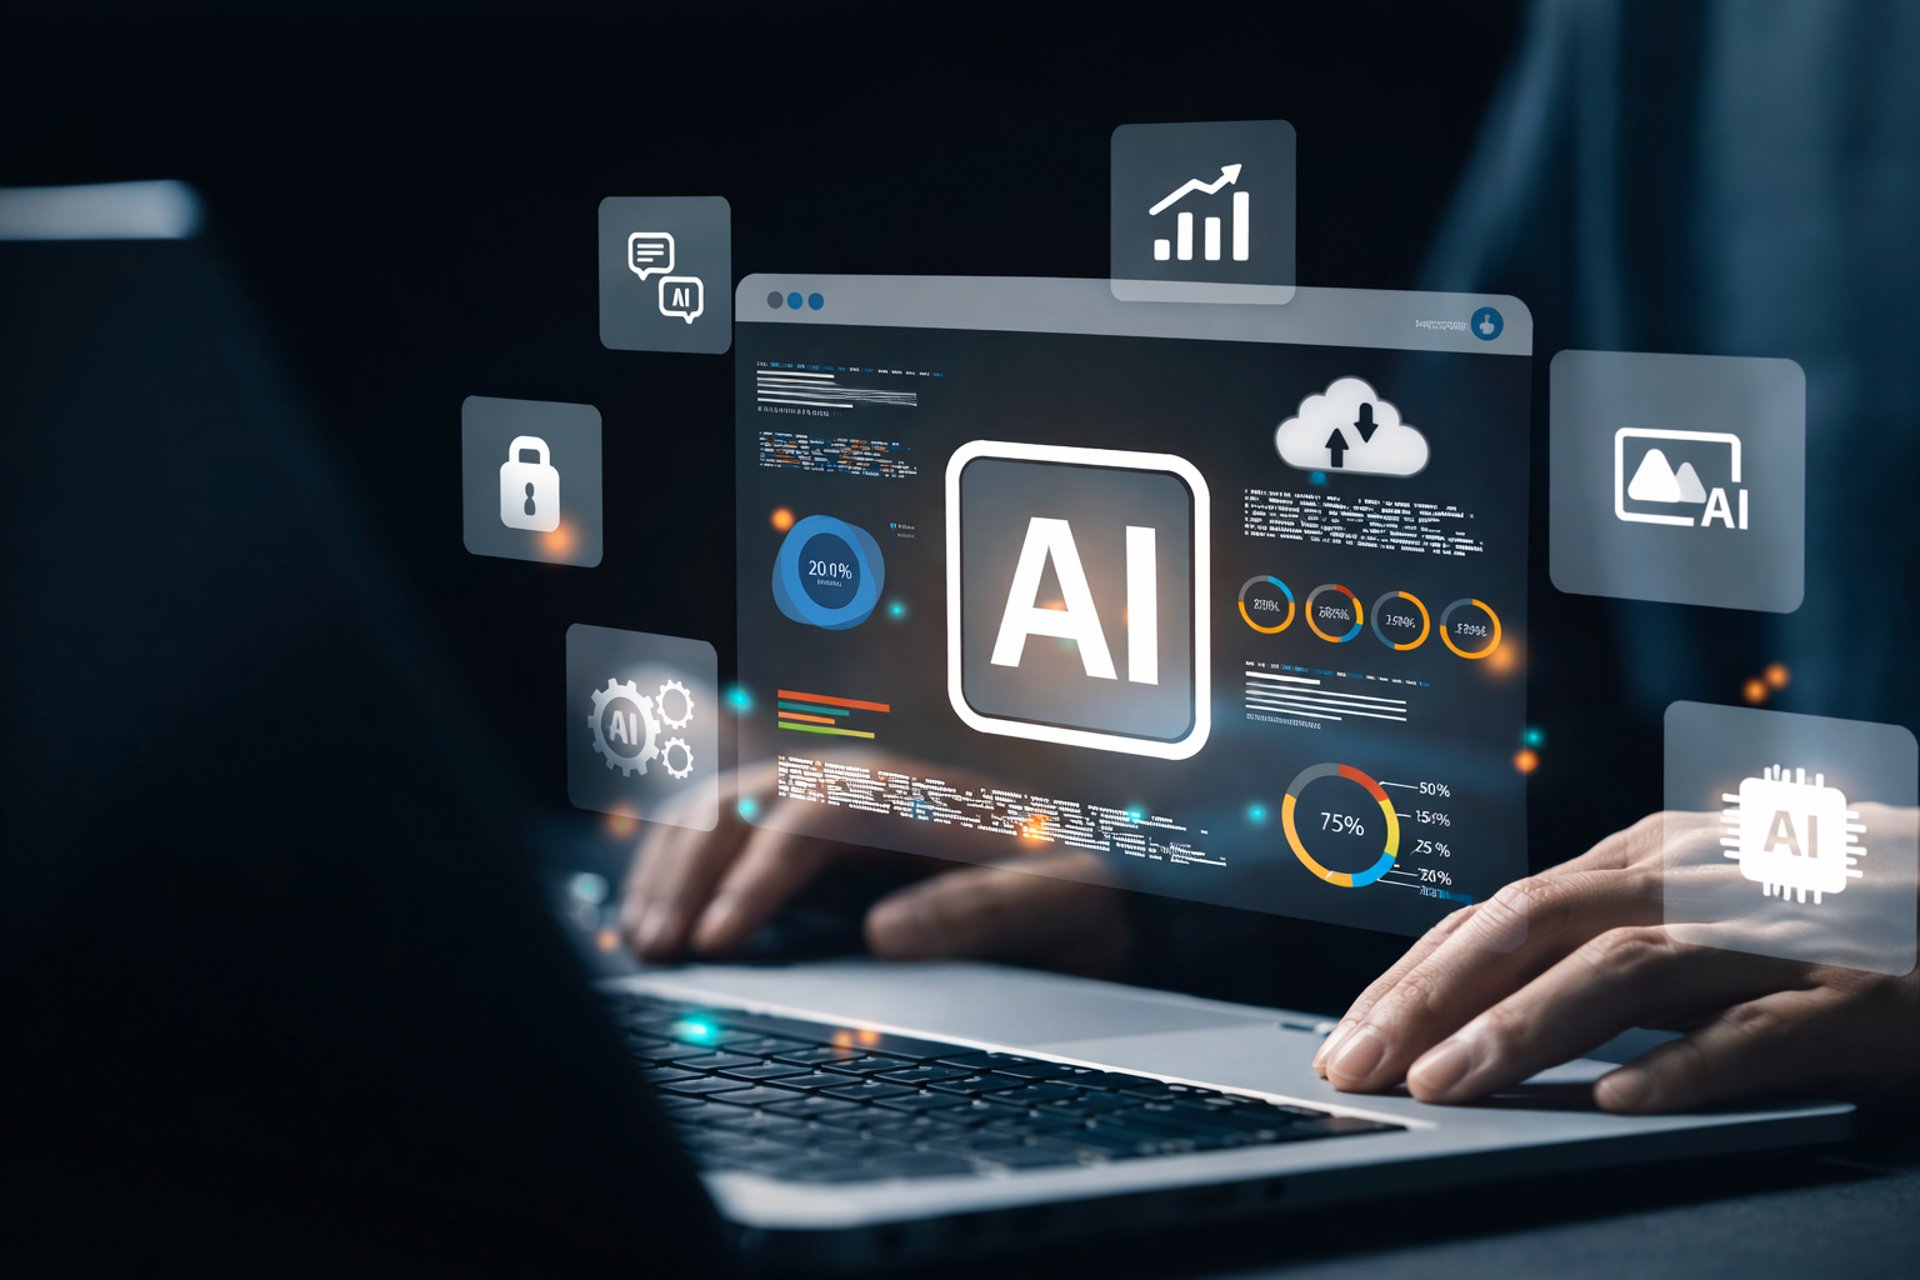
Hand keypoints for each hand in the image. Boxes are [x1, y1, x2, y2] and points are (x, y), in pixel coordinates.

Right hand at [619, 767, 1135, 976]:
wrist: (1100, 887)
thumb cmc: (1083, 892)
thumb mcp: (1061, 903)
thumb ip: (982, 912)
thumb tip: (886, 933)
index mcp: (911, 791)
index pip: (808, 815)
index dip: (756, 876)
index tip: (720, 940)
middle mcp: (858, 785)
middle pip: (744, 802)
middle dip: (687, 872)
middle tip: (656, 950)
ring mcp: (827, 809)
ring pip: (720, 812)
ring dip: (669, 869)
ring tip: (639, 943)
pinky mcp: (813, 847)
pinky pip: (725, 839)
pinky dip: (678, 871)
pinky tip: (653, 920)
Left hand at [1313, 809, 1919, 1111]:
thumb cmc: (1830, 907)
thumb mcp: (1700, 896)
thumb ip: (1606, 934)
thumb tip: (1484, 995)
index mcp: (1648, 857)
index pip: (1501, 912)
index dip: (1416, 971)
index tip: (1350, 1031)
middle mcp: (1693, 879)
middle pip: (1534, 926)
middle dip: (1431, 997)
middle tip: (1359, 1064)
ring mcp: (1769, 932)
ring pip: (1623, 970)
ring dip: (1523, 1028)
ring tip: (1447, 1083)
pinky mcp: (1850, 995)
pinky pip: (1754, 1031)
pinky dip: (1681, 1065)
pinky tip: (1621, 1101)